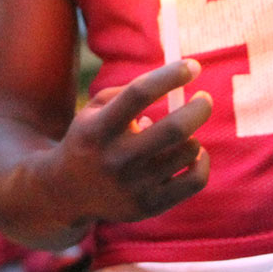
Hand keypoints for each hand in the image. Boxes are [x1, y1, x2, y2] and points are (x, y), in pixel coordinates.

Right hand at [43, 60, 211, 227]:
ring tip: (183, 133)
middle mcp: (116, 159)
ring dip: (193, 135)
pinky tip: (195, 154)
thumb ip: (130, 91)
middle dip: (199, 107)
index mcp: (99, 128)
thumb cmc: (92, 138)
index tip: (192, 66)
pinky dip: (201, 161)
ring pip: (188, 151)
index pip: (140, 93)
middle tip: (204, 97)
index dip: (171, 75)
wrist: (68, 191)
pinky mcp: (149, 206)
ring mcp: (134, 186)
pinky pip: (194, 180)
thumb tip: (177, 80)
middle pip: (175, 129)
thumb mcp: (96, 110)